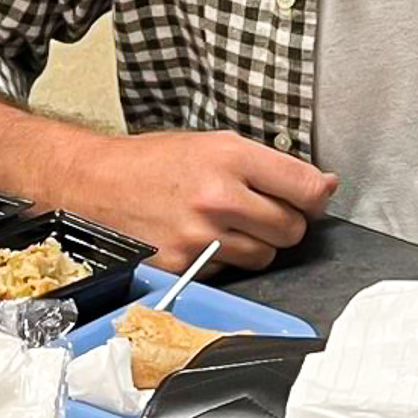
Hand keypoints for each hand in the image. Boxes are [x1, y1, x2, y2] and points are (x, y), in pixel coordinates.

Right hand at [82, 130, 336, 272]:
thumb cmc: (155, 163)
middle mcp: (218, 198)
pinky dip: (225, 262)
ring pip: (265, 256)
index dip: (317, 196)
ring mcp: (200, 237)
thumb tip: (324, 185)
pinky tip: (203, 241)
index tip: (314, 199)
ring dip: (257, 245)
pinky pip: (231, 272)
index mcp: (231, 158)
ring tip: (228, 225)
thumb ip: (271, 165)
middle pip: (292, 228)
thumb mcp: (215, 145)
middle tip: (262, 212)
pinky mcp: (184, 268)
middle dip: (286, 222)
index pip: (306, 187)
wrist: (94, 185)